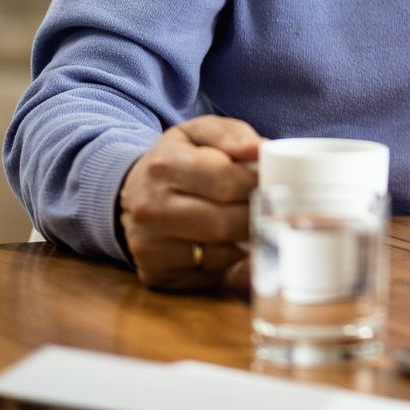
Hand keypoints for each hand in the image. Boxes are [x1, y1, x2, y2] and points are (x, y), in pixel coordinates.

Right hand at [117, 115, 261, 292]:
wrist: (132, 193)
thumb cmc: (178, 159)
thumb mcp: (200, 133)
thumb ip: (232, 134)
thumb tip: (261, 150)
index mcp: (165, 167)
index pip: (227, 182)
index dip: (260, 185)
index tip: (276, 185)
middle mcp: (151, 209)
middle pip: (225, 223)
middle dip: (258, 217)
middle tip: (274, 210)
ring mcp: (148, 246)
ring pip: (220, 254)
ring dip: (245, 242)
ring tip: (251, 224)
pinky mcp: (154, 274)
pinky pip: (208, 276)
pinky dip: (227, 263)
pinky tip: (227, 244)